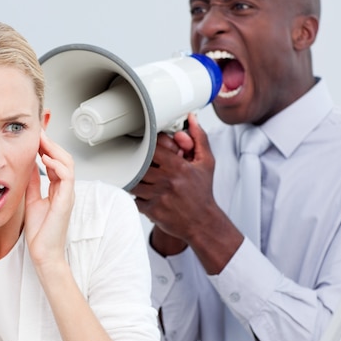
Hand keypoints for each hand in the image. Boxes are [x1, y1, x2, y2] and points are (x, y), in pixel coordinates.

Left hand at [24, 131, 74, 269]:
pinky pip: (67, 177)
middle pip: (64, 158)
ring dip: (55, 150)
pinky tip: (46, 159)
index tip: (36, 137)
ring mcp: (67, 194)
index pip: (56, 161)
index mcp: (57, 189)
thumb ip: (32, 183)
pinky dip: (58, 165)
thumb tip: (27, 166)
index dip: (47, 147)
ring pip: (68, 163)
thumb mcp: (31, 200)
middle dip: (51, 143)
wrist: (44, 253)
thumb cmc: (40, 232)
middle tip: (39, 133)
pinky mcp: (66, 201)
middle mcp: (65, 189)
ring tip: (42, 141)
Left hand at [131, 114, 217, 244]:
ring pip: (134, 182)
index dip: (145, 148)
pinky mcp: (152, 210)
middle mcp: (167, 181)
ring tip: (138, 178)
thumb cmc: (202, 192)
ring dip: (134, 179)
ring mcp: (158, 197)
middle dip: (138, 165)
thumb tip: (192, 118)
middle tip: (137, 163)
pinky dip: (135, 196)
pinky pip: (134, 199)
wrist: (202, 222)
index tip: (144, 149)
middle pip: (139, 166)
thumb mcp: (206, 162)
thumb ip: (199, 138)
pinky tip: (142, 193)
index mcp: (178, 167)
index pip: (151, 149)